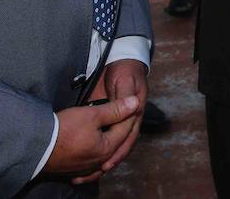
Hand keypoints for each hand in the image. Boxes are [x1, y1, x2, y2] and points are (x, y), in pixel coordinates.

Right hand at [42, 95, 141, 182]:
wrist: (36, 147)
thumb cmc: (64, 130)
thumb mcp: (92, 115)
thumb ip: (115, 110)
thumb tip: (136, 102)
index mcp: (107, 149)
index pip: (125, 128)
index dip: (129, 113)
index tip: (132, 101)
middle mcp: (100, 162)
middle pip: (116, 141)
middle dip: (121, 126)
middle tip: (124, 111)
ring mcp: (86, 168)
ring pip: (104, 152)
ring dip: (110, 140)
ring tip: (111, 128)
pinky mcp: (74, 168)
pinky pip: (91, 161)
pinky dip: (96, 153)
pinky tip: (95, 150)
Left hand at [75, 59, 147, 181]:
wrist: (121, 60)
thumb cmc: (124, 70)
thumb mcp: (124, 80)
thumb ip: (125, 95)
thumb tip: (132, 107)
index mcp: (135, 111)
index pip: (129, 135)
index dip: (120, 149)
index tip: (108, 161)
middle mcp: (130, 118)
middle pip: (124, 142)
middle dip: (113, 157)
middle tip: (100, 169)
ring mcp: (122, 118)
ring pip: (116, 141)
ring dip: (108, 155)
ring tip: (96, 169)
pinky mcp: (112, 117)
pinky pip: (109, 134)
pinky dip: (103, 145)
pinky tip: (94, 155)